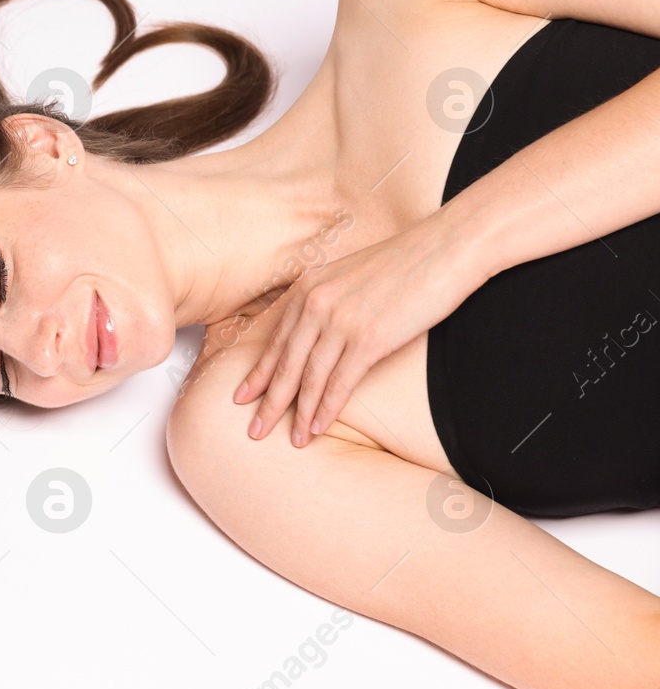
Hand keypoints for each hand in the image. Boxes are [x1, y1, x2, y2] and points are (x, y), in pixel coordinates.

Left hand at [233, 219, 485, 445]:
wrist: (446, 249)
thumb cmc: (405, 264)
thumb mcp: (350, 276)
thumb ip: (328, 300)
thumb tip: (317, 332)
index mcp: (309, 288)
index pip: (276, 340)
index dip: (258, 372)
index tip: (242, 396)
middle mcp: (316, 303)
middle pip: (285, 363)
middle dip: (268, 401)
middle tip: (254, 429)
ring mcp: (341, 321)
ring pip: (309, 378)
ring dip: (299, 413)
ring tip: (292, 440)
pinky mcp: (369, 338)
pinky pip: (340, 382)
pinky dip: (326, 409)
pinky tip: (317, 428)